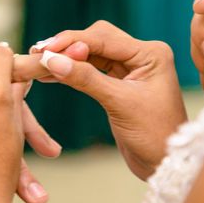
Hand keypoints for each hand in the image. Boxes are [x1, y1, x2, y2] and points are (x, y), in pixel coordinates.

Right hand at [14, 21, 186, 179]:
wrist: (164, 164)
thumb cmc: (153, 136)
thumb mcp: (119, 104)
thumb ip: (86, 79)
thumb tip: (53, 61)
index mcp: (151, 53)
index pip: (104, 38)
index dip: (72, 42)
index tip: (45, 49)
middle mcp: (142, 55)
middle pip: (97, 38)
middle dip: (68, 45)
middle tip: (39, 53)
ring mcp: (131, 67)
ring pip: (92, 52)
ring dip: (67, 56)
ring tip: (40, 61)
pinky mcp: (120, 82)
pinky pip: (91, 68)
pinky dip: (72, 69)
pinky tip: (51, 73)